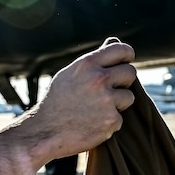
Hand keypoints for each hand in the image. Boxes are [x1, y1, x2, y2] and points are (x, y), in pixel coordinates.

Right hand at [25, 37, 136, 157]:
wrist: (44, 132)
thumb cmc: (57, 102)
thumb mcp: (69, 74)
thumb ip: (92, 62)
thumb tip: (113, 43)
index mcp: (87, 64)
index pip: (121, 50)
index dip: (127, 56)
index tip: (126, 62)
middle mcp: (99, 79)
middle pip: (130, 72)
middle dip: (123, 81)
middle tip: (111, 90)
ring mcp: (106, 100)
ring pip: (129, 96)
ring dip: (118, 103)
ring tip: (97, 109)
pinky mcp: (111, 120)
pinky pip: (120, 118)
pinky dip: (109, 122)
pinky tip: (92, 123)